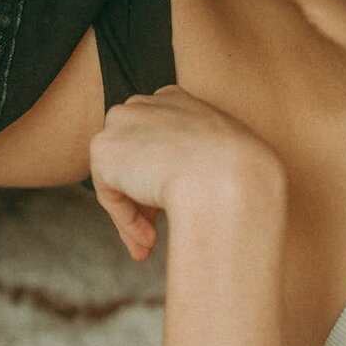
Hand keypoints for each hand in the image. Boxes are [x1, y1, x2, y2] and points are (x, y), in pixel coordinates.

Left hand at [89, 87, 283, 260]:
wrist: (228, 176)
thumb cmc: (241, 169)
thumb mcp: (225, 156)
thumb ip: (200, 162)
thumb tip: (192, 188)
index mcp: (175, 100)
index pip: (156, 140)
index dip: (161, 176)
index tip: (172, 206)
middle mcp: (145, 105)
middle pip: (133, 158)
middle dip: (142, 198)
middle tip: (155, 232)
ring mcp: (122, 125)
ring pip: (119, 179)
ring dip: (134, 215)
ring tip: (150, 245)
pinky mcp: (104, 152)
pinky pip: (111, 197)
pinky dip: (127, 221)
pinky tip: (149, 239)